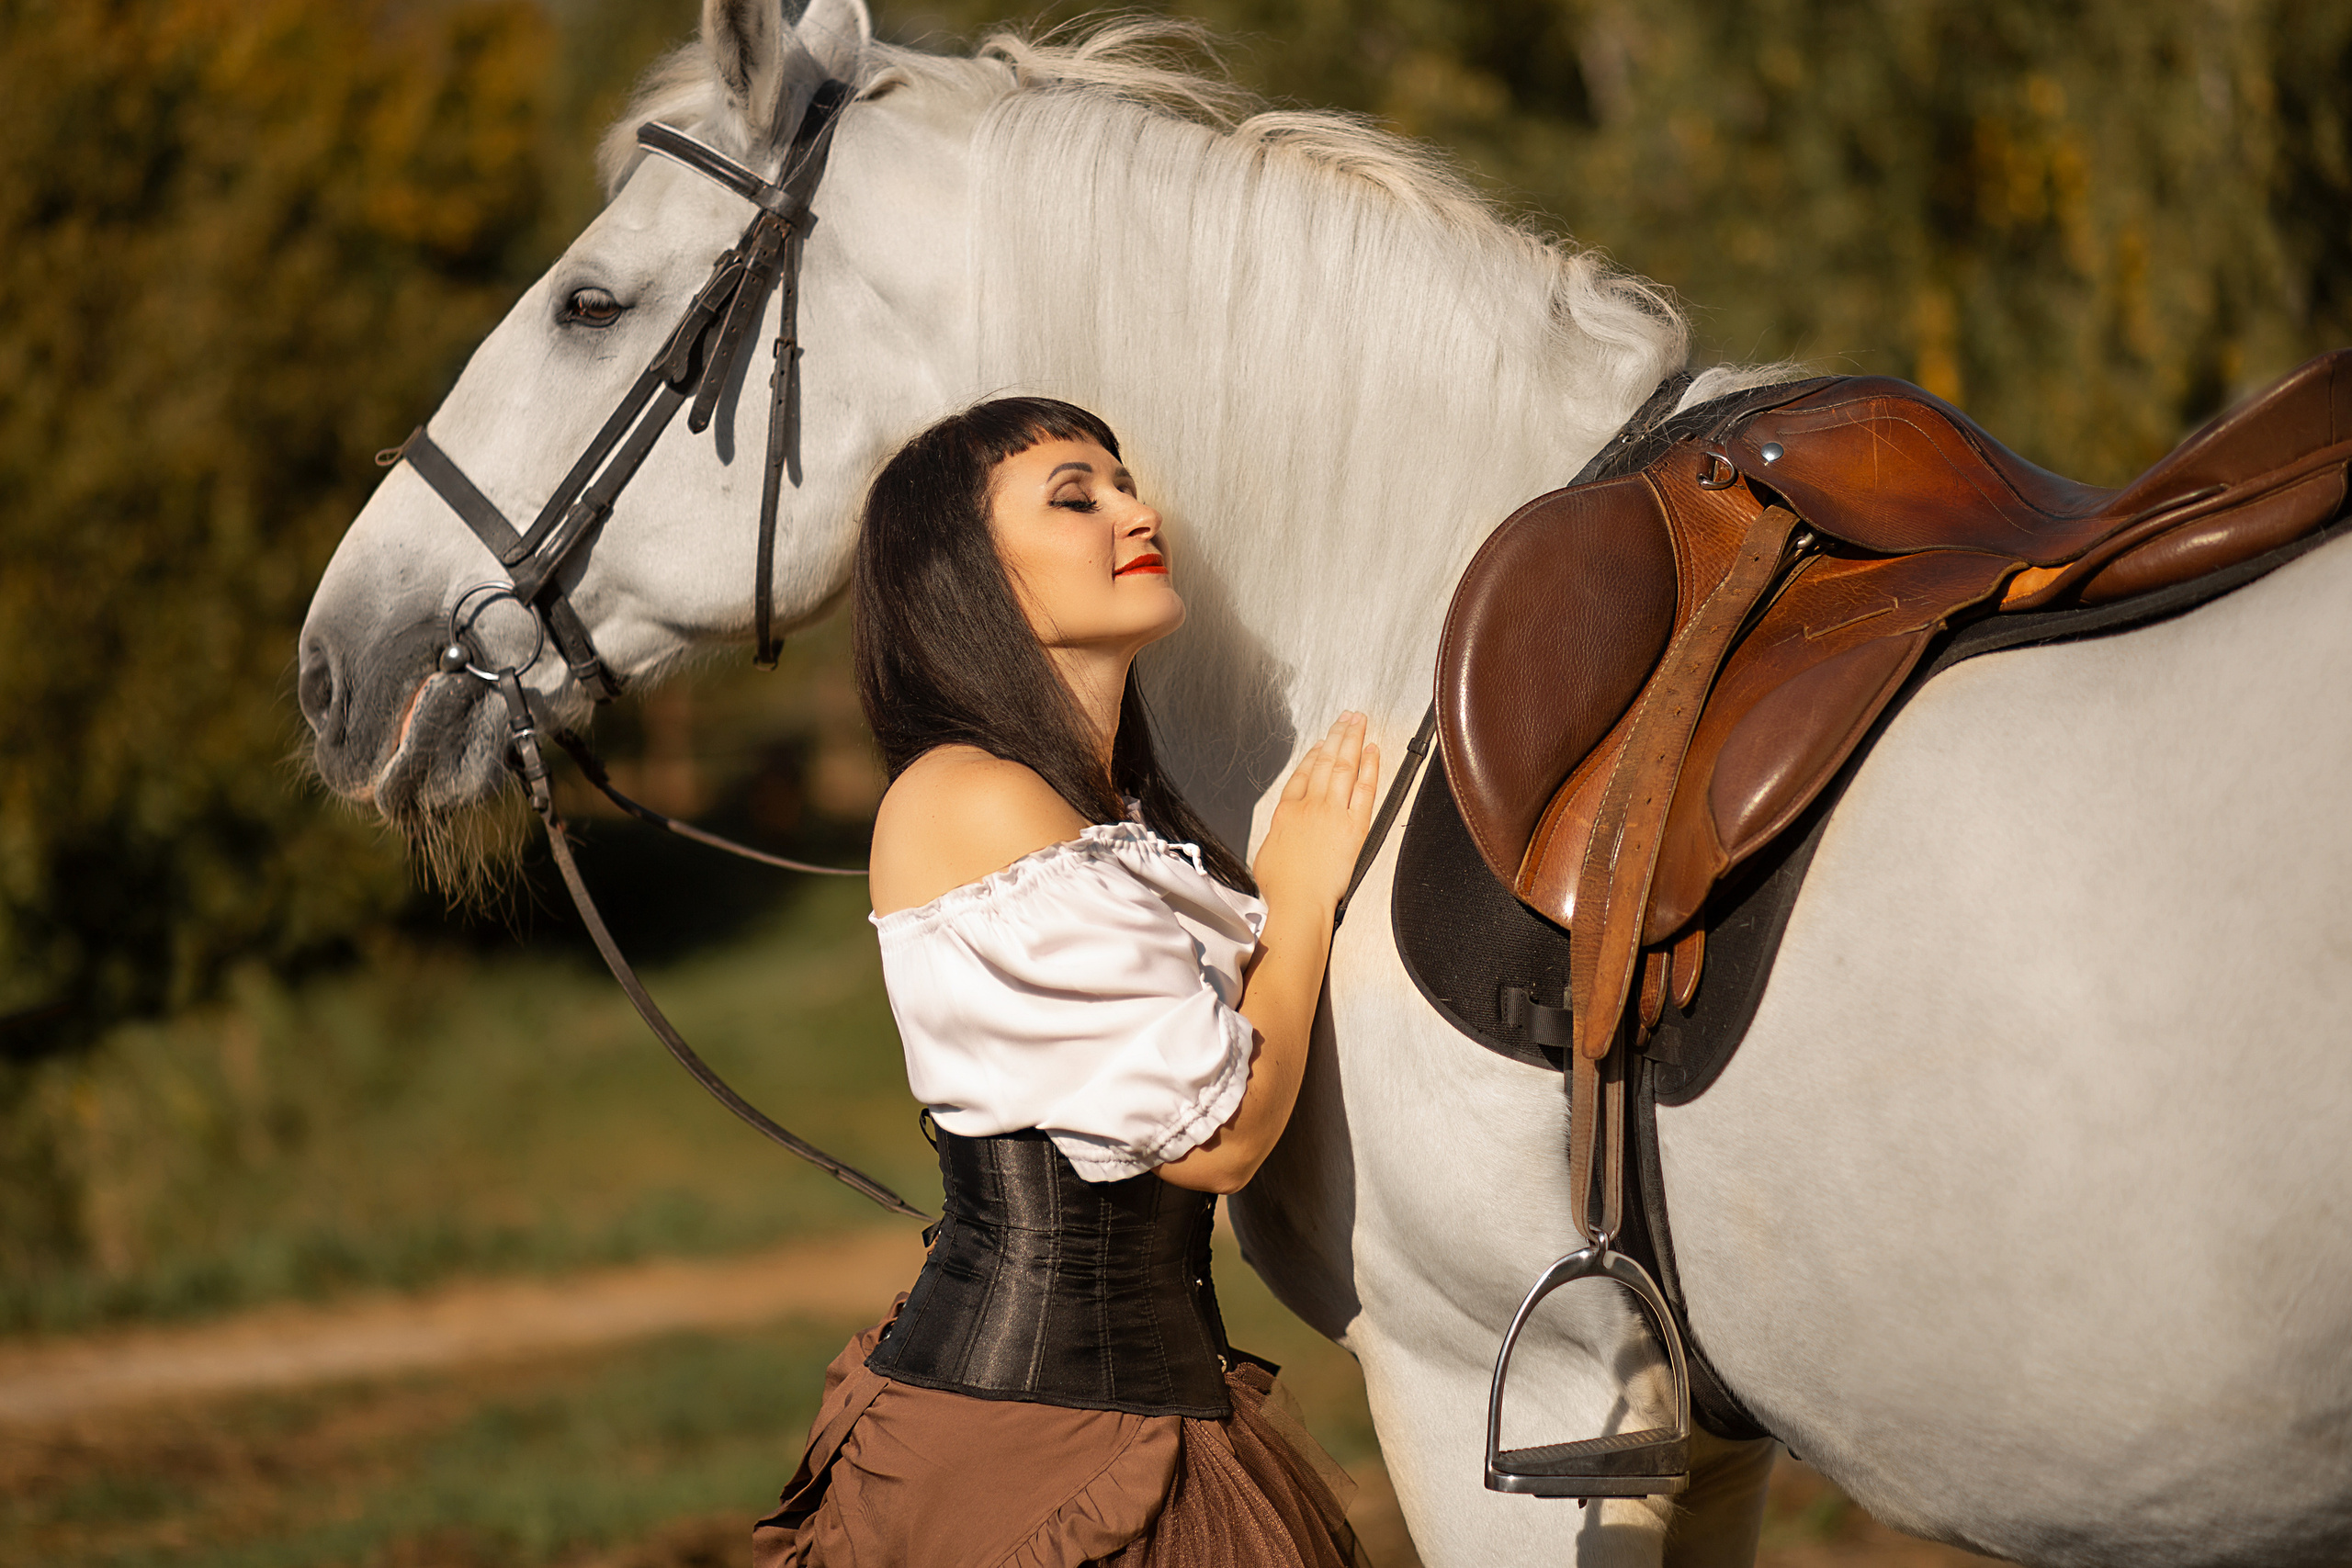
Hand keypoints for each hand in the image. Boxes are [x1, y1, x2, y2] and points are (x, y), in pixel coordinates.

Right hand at [1251, 712, 1380, 921]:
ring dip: (1352, 740)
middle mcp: (1310, 806)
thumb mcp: (1266, 854)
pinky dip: (1369, 767)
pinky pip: (1364, 788)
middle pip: (1325, 762)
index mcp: (1287, 812)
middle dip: (1337, 736)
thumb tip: (1282, 837)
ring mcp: (1333, 812)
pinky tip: (1373, 751)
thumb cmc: (1281, 887)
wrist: (1298, 901)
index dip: (1313, 755)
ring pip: (1343, 767)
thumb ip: (1278, 837)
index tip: (1321, 744)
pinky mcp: (1354, 825)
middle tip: (1346, 718)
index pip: (1302, 774)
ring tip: (1359, 722)